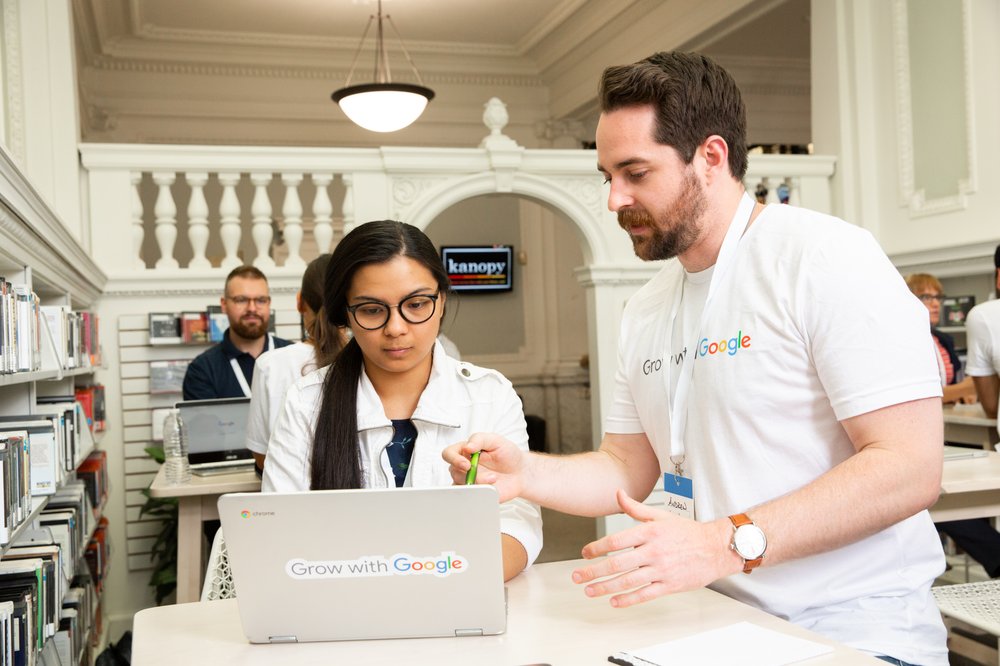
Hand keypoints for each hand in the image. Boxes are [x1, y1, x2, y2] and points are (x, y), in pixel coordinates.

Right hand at [442, 432, 527, 502]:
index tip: (467, 463)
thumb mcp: (496, 440)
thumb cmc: (507, 454)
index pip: (448, 454)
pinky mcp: (476, 493)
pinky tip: (490, 488)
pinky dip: (478, 493)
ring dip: (479, 482)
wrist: (520, 472)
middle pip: (454, 472)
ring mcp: (469, 481)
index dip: (454, 459)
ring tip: (494, 479)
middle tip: (486, 473)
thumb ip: (479, 439)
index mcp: (466, 452)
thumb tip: (467, 446)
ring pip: (461, 485)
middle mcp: (464, 467)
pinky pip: (469, 497)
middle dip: (470, 474)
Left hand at [571, 489, 739, 607]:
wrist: (715, 548)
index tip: (585, 553)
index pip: (616, 541)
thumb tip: (617, 493)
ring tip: (590, 591)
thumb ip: (635, 508)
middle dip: (593, 571)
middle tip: (578, 576)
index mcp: (649, 532)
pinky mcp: (669, 585)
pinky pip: (645, 594)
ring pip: (628, 581)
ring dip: (605, 588)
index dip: (597, 548)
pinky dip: (628, 599)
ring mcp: (661, 570)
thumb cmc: (687, 532)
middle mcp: (653, 551)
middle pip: (617, 563)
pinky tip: (614, 601)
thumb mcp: (660, 516)